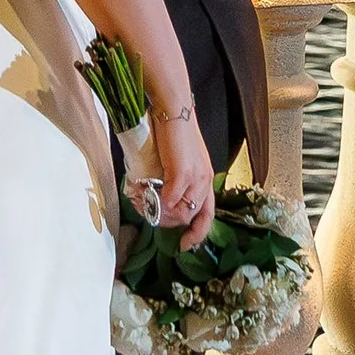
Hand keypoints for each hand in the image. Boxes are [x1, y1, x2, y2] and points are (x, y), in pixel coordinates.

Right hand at [150, 106, 215, 246]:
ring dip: (163, 213)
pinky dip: (159, 202)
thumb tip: (162, 195)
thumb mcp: (181, 158)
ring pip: (181, 211)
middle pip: (191, 216)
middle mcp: (205, 181)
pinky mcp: (183, 173)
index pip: (207, 215)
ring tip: (147, 204)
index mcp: (206, 179)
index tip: (184, 245)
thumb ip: (178, 177)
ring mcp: (196, 178)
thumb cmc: (173, 131)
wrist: (173, 109)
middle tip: (153, 215)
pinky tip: (149, 195)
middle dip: (170, 222)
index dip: (197, 234)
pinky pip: (171, 199)